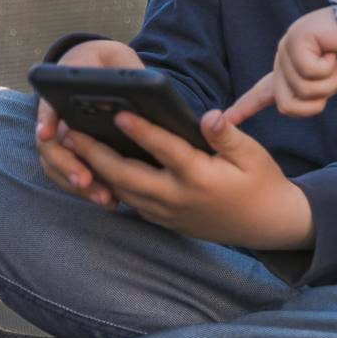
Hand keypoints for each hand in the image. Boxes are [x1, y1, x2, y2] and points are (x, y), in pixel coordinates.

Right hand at [37, 40, 144, 209]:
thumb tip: (134, 86)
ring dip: (76, 183)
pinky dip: (86, 189)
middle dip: (65, 164)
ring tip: (103, 199)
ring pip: (59, 165)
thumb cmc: (108, 62)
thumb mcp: (118, 57)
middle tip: (84, 180)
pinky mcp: (73, 153)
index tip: (47, 134)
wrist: (96, 68)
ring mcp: (61, 137)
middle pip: (51, 144)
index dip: (46, 119)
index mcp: (61, 89)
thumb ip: (125, 69)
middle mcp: (55, 117)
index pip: (48, 104)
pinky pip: (71, 174)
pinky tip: (109, 200)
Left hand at [58, 107, 313, 249]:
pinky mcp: (163, 220)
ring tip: (74, 149)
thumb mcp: (253, 154)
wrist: (264, 223)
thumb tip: (208, 116)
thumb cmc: (260, 182)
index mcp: (200, 176)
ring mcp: (167, 212)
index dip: (141, 131)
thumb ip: (227, 135)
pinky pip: (130, 203)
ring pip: (122, 191)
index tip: (119, 113)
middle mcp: (177, 197)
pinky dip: (109, 186)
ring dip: (95, 170)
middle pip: (127, 175)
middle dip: (96, 154)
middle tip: (71, 132)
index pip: (164, 149)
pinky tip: (95, 170)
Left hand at [226, 7, 336, 123]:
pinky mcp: (296, 38)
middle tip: (332, 74)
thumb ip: (310, 94)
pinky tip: (334, 49)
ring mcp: (287, 47)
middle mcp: (283, 59)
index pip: (263, 92)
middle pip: (287, 104)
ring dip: (329, 81)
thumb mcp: (331, 82)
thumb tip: (284, 105)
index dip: (245, 108)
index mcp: (290, 69)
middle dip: (317, 99)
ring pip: (302, 90)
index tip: (226, 119)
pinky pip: (310, 72)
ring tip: (336, 58)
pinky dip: (330, 66)